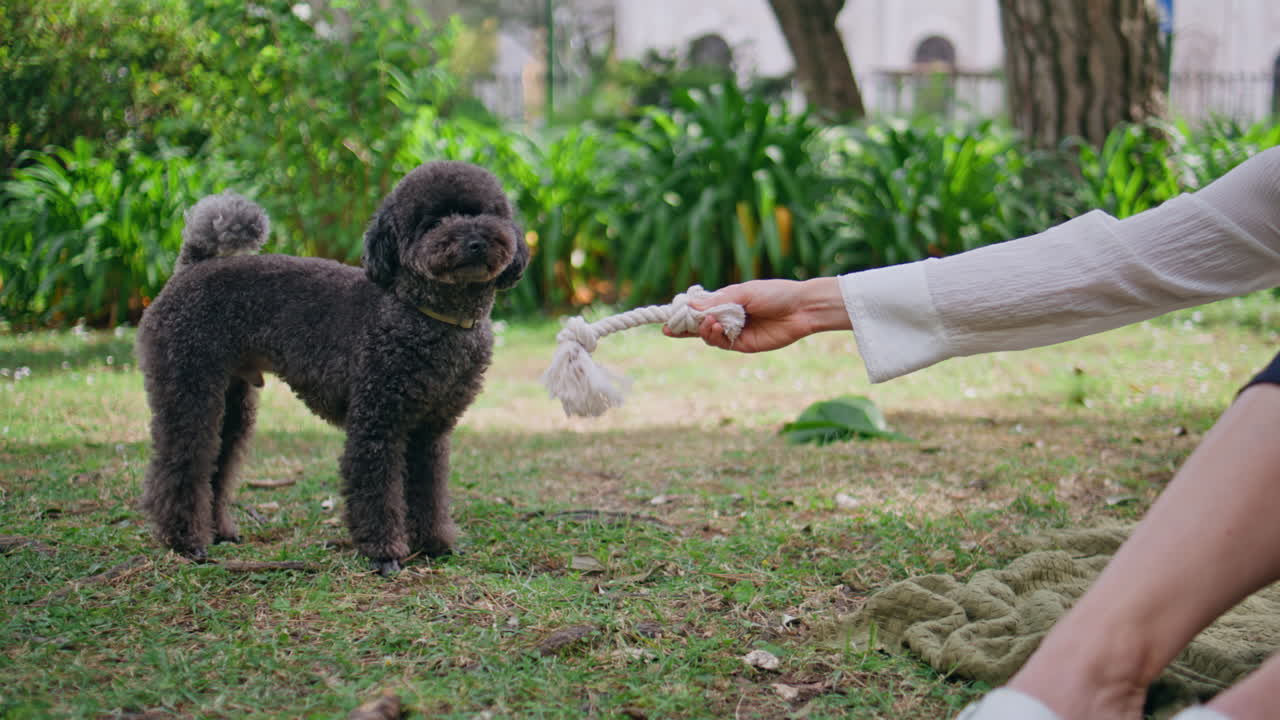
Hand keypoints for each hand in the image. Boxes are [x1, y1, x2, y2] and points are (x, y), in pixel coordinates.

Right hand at [663, 277, 850, 352]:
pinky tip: (717, 327)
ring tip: (709, 322)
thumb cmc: (774, 293)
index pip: (699, 309)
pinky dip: (715, 337)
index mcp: (727, 301)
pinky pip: (722, 344)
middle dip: (683, 327)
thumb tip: (690, 306)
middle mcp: (728, 318)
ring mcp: (735, 332)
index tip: (667, 317)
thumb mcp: (743, 293)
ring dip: (702, 330)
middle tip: (670, 328)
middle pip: (699, 326)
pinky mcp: (744, 346)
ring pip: (708, 336)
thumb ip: (717, 301)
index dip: (683, 314)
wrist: (801, 308)